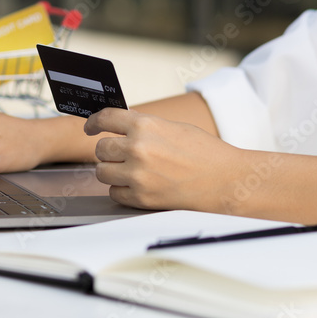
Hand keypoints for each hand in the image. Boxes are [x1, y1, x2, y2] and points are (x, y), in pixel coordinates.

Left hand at [83, 108, 243, 210]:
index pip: (105, 118)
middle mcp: (137, 149)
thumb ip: (145, 126)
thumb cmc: (205, 153)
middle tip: (120, 155)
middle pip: (100, 149)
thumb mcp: (174, 127)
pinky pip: (114, 193)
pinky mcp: (142, 198)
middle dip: (108, 151)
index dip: (94, 123)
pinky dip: (122, 190)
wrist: (225, 180)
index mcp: (145, 126)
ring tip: (130, 171)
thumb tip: (121, 125)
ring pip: (102, 172)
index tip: (91, 127)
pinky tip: (137, 186)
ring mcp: (138, 175)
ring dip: (112, 172)